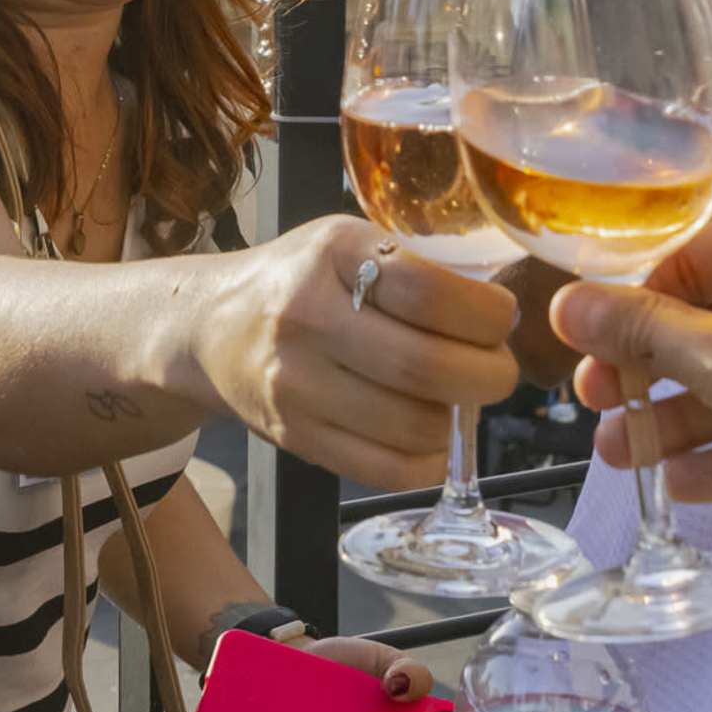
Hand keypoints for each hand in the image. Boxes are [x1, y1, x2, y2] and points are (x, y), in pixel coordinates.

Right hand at [188, 215, 519, 491]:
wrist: (210, 328)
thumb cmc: (302, 280)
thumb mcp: (347, 243)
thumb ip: (415, 266)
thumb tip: (501, 317)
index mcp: (332, 253)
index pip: (429, 291)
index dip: (486, 314)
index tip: (501, 319)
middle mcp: (306, 318)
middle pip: (426, 366)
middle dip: (489, 376)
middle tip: (498, 371)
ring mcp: (295, 385)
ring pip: (412, 426)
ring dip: (458, 420)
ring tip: (458, 399)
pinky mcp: (294, 438)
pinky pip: (386, 469)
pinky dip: (429, 461)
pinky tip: (431, 437)